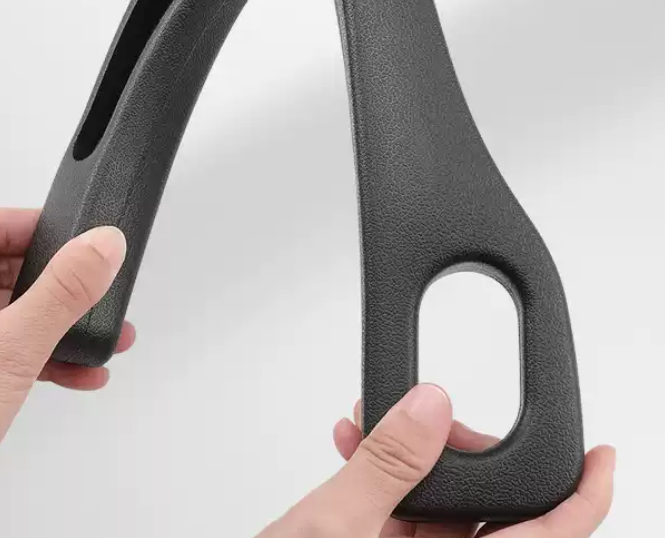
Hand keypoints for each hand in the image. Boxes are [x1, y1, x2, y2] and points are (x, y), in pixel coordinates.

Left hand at [0, 209, 129, 536]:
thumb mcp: (12, 346)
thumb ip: (64, 289)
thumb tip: (104, 242)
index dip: (41, 227)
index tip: (82, 238)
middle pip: (2, 268)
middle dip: (59, 287)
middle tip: (101, 292)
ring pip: (5, 312)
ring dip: (55, 326)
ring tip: (105, 340)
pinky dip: (35, 355)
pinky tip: (78, 373)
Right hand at [260, 385, 613, 537]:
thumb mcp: (335, 527)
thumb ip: (387, 466)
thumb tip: (431, 409)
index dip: (583, 500)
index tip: (598, 455)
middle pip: (484, 508)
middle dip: (456, 447)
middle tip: (427, 411)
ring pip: (435, 503)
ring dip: (405, 452)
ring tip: (369, 421)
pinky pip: (397, 508)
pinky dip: (377, 470)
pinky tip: (352, 442)